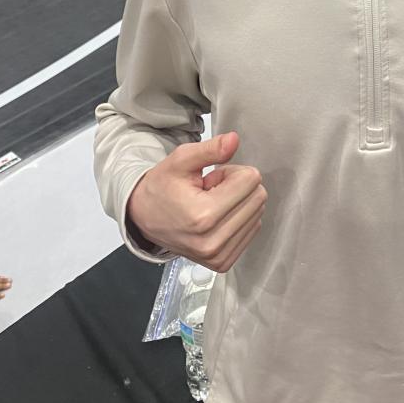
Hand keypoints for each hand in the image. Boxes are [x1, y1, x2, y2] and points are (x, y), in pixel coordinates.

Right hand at [126, 132, 266, 272]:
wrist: (145, 218)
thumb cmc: (162, 187)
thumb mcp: (181, 160)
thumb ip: (210, 149)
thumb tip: (234, 140)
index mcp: (204, 215)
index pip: (250, 179)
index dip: (231, 171)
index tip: (211, 178)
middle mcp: (214, 241)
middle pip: (258, 197)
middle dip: (237, 186)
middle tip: (211, 190)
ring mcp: (219, 256)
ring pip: (258, 213)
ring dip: (238, 203)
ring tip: (211, 203)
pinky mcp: (223, 263)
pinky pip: (253, 229)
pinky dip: (239, 218)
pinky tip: (216, 217)